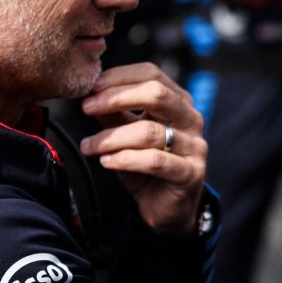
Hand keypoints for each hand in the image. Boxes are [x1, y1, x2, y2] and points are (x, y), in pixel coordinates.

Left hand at [77, 63, 208, 235]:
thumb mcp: (126, 135)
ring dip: (111, 138)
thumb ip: (113, 114)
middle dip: (115, 98)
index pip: (152, 74)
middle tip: (87, 108)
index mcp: (178, 102)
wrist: (168, 207)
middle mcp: (191, 119)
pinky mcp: (190, 173)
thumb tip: (90, 94)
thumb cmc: (147, 168)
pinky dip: (125, 159)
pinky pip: (155, 161)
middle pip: (157, 94)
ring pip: (149, 132)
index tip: (91, 88)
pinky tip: (108, 162)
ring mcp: (194, 146)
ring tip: (89, 146)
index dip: (120, 77)